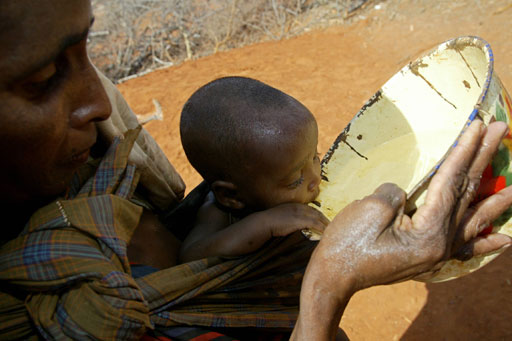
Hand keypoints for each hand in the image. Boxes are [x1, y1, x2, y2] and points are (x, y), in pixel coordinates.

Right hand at [260, 203, 329, 237]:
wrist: (264, 222)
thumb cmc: (268, 222)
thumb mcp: (279, 215)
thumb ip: (287, 218)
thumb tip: (291, 224)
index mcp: (294, 205)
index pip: (311, 209)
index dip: (319, 215)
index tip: (324, 221)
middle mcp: (299, 207)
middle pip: (316, 213)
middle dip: (325, 219)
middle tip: (332, 226)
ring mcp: (300, 213)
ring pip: (318, 218)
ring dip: (326, 224)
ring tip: (332, 231)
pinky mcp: (300, 220)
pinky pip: (315, 224)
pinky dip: (321, 228)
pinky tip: (326, 233)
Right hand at [292, 120, 511, 339]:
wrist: (334, 277)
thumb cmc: (347, 245)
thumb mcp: (370, 210)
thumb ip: (397, 194)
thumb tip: (406, 194)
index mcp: (429, 234)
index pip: (452, 183)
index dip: (464, 151)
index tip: (480, 125)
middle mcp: (440, 245)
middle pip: (467, 196)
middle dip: (483, 160)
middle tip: (502, 131)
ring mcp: (436, 253)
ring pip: (472, 220)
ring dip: (494, 201)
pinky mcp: (426, 257)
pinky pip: (464, 247)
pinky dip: (485, 241)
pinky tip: (504, 238)